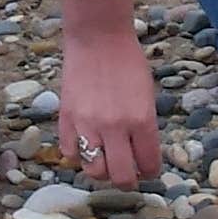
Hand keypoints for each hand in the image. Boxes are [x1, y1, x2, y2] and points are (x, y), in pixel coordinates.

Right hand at [53, 0, 163, 186]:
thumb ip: (145, 126)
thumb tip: (141, 154)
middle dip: (128, 181)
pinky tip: (85, 144)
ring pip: (94, 171)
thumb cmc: (128, 62)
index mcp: (142, 120)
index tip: (147, 169)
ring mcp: (88, 125)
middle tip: (128, 174)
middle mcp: (115, 127)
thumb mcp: (147, 95)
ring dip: (102, 170)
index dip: (150, 171)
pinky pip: (70, 154)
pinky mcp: (66, 119)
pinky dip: (78, 155)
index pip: (149, 164)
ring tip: (105, 160)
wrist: (97, 37)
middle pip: (121, 177)